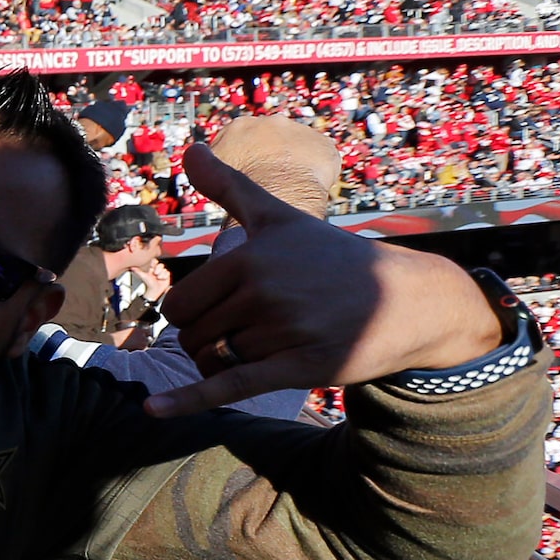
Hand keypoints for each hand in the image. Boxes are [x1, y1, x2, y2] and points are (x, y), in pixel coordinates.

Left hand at [138, 258, 172, 305]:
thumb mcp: (143, 276)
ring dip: (161, 274)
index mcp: (151, 268)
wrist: (155, 291)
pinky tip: (162, 279)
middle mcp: (156, 269)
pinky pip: (167, 272)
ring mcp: (161, 272)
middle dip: (158, 269)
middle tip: (155, 274)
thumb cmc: (148, 284)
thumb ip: (138, 271)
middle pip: (160, 264)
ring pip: (164, 268)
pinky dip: (165, 276)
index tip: (152, 266)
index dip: (154, 263)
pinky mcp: (166, 275)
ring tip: (158, 278)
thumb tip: (132, 267)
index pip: (154, 261)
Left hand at [145, 140, 503, 416]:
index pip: (180, 303)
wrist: (407, 300)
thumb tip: (190, 149)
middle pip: (190, 336)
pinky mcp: (297, 367)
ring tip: (266, 343)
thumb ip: (229, 188)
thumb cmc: (331, 258)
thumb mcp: (278, 218)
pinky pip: (230, 387)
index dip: (193, 312)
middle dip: (206, 338)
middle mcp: (264, 292)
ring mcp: (281, 331)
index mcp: (250, 258)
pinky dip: (187, 401)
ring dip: (227, 361)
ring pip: (214, 362)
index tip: (223, 307)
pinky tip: (152, 411)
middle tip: (245, 328)